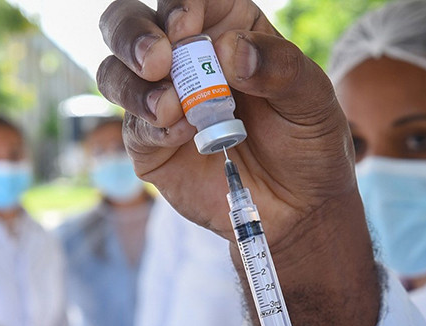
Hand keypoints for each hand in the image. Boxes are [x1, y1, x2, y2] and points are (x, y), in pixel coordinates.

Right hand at [98, 0, 353, 243]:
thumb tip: (228, 49)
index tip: (188, 27)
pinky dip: (152, 127)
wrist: (297, 206)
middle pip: (129, 22)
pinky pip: (134, 126)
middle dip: (132, 34)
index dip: (178, 4)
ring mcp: (162, 100)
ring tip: (169, 107)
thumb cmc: (307, 143)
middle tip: (156, 60)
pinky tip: (184, 134)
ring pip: (114, 73)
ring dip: (132, 85)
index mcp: (226, 27)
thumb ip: (278, 67)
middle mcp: (185, 58)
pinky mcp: (151, 144)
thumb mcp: (312, 99)